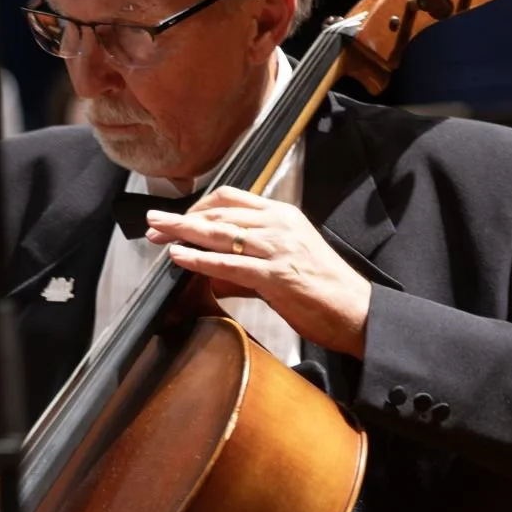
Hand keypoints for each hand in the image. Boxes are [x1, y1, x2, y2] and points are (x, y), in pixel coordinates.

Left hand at [146, 186, 371, 359]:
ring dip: (183, 233)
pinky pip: (230, 264)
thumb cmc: (323, 292)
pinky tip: (179, 258)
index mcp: (283, 216)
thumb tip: (212, 275)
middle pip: (220, 211)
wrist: (357, 312)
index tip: (175, 218)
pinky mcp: (277, 276)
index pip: (231, 199)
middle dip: (182, 218)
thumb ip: (247, 267)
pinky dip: (200, 260)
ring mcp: (279, 248)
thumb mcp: (283, 268)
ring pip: (221, 234)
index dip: (198, 206)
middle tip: (153, 224)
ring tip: (157, 234)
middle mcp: (280, 225)